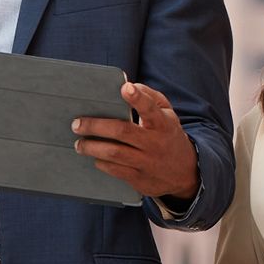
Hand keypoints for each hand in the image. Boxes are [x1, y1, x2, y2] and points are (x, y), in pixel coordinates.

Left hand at [72, 82, 199, 198]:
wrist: (186, 173)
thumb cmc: (169, 136)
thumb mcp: (168, 114)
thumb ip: (151, 97)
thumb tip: (130, 85)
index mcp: (162, 124)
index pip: (150, 109)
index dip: (138, 98)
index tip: (125, 87)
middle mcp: (154, 143)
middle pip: (122, 131)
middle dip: (96, 126)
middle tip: (77, 124)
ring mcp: (147, 162)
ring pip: (114, 153)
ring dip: (92, 147)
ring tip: (79, 144)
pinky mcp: (140, 179)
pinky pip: (115, 170)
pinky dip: (101, 162)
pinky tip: (94, 157)